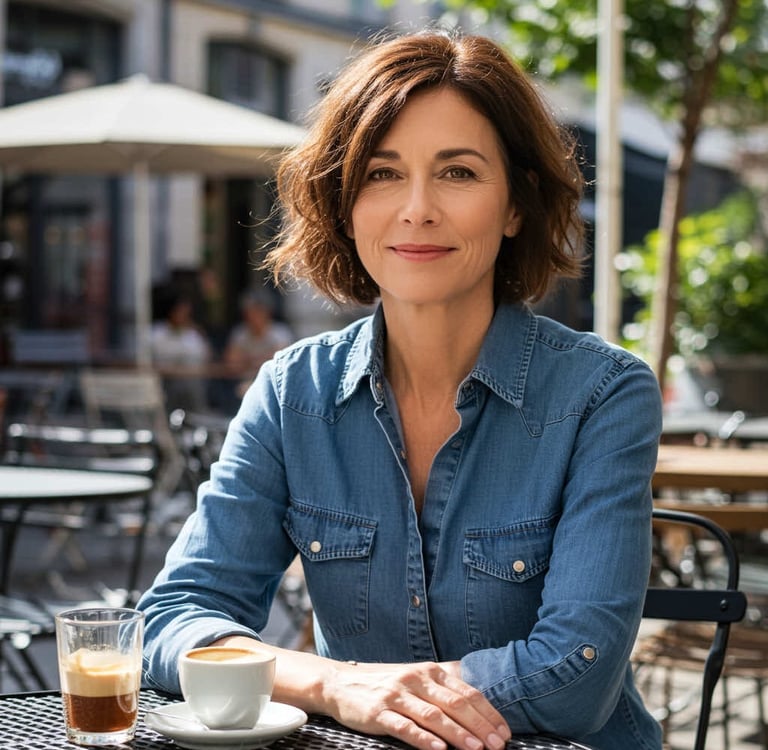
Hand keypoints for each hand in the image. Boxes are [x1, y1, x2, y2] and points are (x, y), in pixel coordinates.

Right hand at [324, 660, 510, 749]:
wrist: (340, 683)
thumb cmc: (385, 683)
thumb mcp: (415, 678)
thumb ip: (443, 685)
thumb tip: (477, 695)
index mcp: (429, 671)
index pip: (466, 692)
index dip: (488, 713)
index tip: (504, 732)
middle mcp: (415, 679)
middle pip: (455, 703)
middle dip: (480, 726)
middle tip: (498, 745)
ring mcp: (397, 695)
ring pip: (433, 715)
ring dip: (458, 734)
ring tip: (477, 749)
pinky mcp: (379, 712)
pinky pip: (405, 726)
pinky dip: (423, 739)